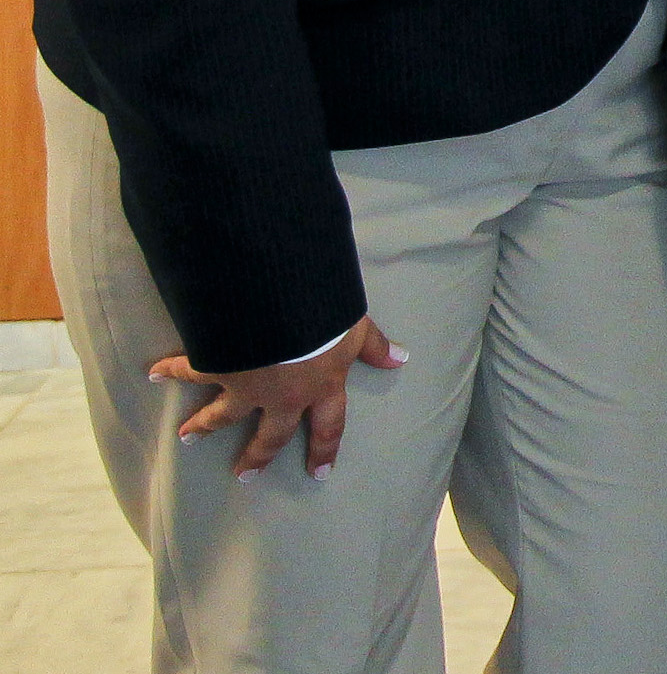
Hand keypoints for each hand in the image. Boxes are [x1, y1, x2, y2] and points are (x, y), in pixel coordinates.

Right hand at [151, 316, 403, 479]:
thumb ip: (373, 345)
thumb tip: (401, 359)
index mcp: (321, 386)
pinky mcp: (217, 364)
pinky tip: (153, 372)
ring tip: (185, 437)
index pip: (327, 425)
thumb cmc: (327, 313)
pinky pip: (190, 368)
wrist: (284, 303)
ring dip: (202, 425)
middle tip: (244, 475)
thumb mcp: (356, 326)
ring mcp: (247, 384)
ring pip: (221, 414)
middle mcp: (283, 394)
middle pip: (270, 434)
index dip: (324, 449)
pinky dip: (169, 369)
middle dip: (257, 456)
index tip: (318, 473)